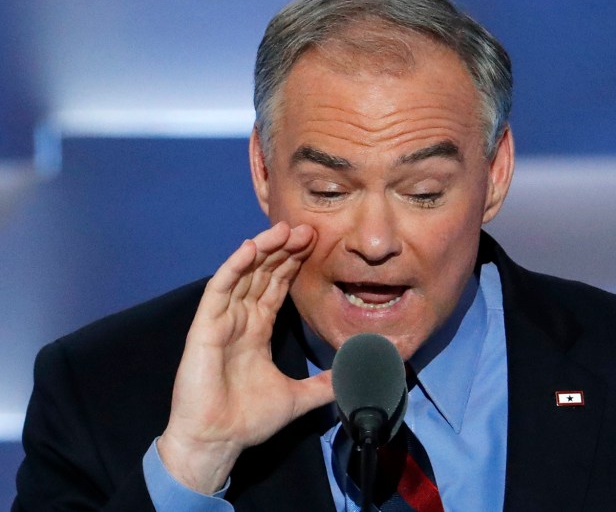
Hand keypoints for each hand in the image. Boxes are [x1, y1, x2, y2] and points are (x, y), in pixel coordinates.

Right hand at [157, 222, 333, 493]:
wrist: (219, 442)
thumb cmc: (248, 419)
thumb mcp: (298, 397)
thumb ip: (325, 383)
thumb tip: (356, 375)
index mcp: (257, 330)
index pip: (276, 286)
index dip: (293, 264)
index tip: (313, 243)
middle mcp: (240, 319)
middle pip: (262, 274)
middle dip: (283, 250)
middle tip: (305, 228)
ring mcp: (221, 321)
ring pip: (242, 275)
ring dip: (262, 250)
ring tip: (284, 230)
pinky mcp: (205, 328)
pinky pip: (219, 290)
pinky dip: (233, 268)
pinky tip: (250, 249)